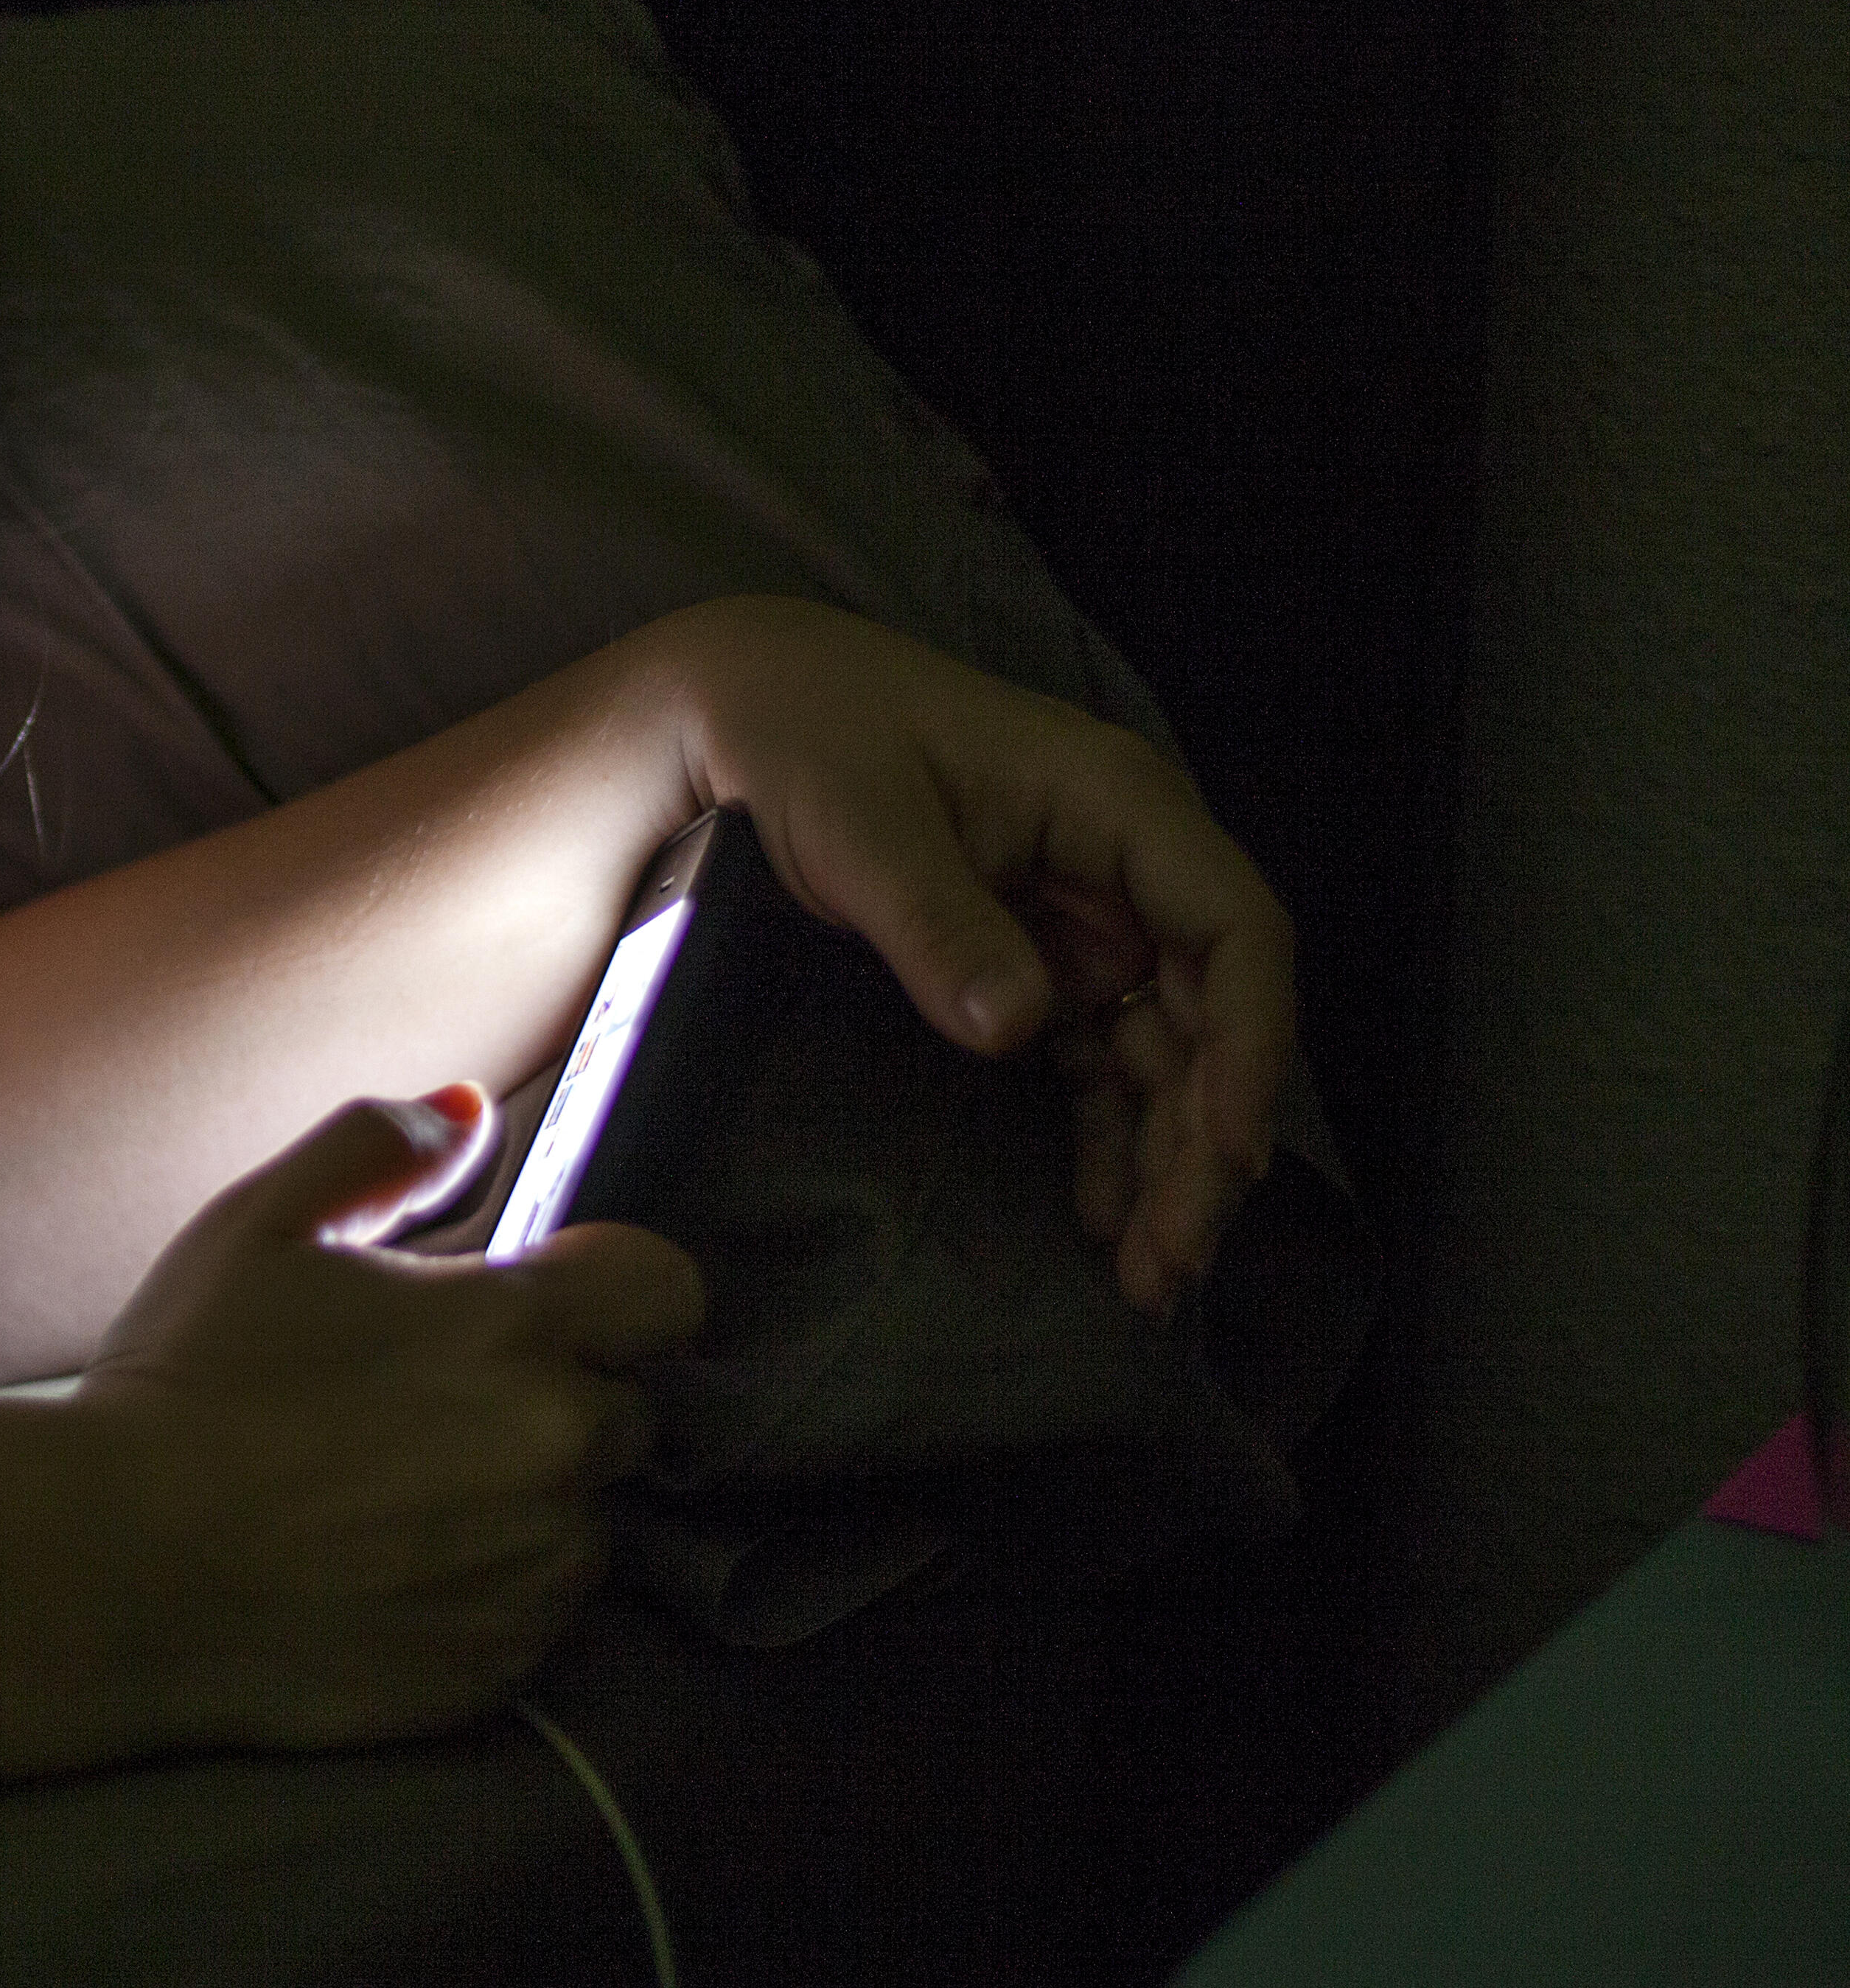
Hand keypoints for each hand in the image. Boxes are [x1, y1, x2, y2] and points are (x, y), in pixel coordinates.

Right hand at [73, 1086, 700, 1747]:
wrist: (113, 1570)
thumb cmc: (184, 1383)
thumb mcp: (259, 1226)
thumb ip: (378, 1149)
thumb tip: (465, 1108)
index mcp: (512, 1330)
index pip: (666, 1290)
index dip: (609, 1288)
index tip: (536, 1303)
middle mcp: (554, 1451)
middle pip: (625, 1408)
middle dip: (554, 1396)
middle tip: (427, 1407)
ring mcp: (535, 1571)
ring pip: (583, 1519)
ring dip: (525, 1502)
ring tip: (395, 1499)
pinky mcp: (502, 1666)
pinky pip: (537, 1616)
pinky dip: (487, 1592)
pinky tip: (385, 1572)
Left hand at [608, 596, 1295, 1313]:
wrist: (739, 711)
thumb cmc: (807, 737)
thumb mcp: (861, 822)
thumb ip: (939, 920)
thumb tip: (1017, 1024)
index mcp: (1115, 804)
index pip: (1235, 929)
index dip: (1249, 1045)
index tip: (1226, 1151)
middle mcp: (1121, 866)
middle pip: (1210, 1013)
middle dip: (1204, 1140)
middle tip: (1173, 1260)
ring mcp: (1082, 920)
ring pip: (1161, 1054)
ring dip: (1163, 1160)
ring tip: (1148, 1275)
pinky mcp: (1034, 963)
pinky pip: (1095, 1062)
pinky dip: (1105, 1137)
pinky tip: (1099, 1218)